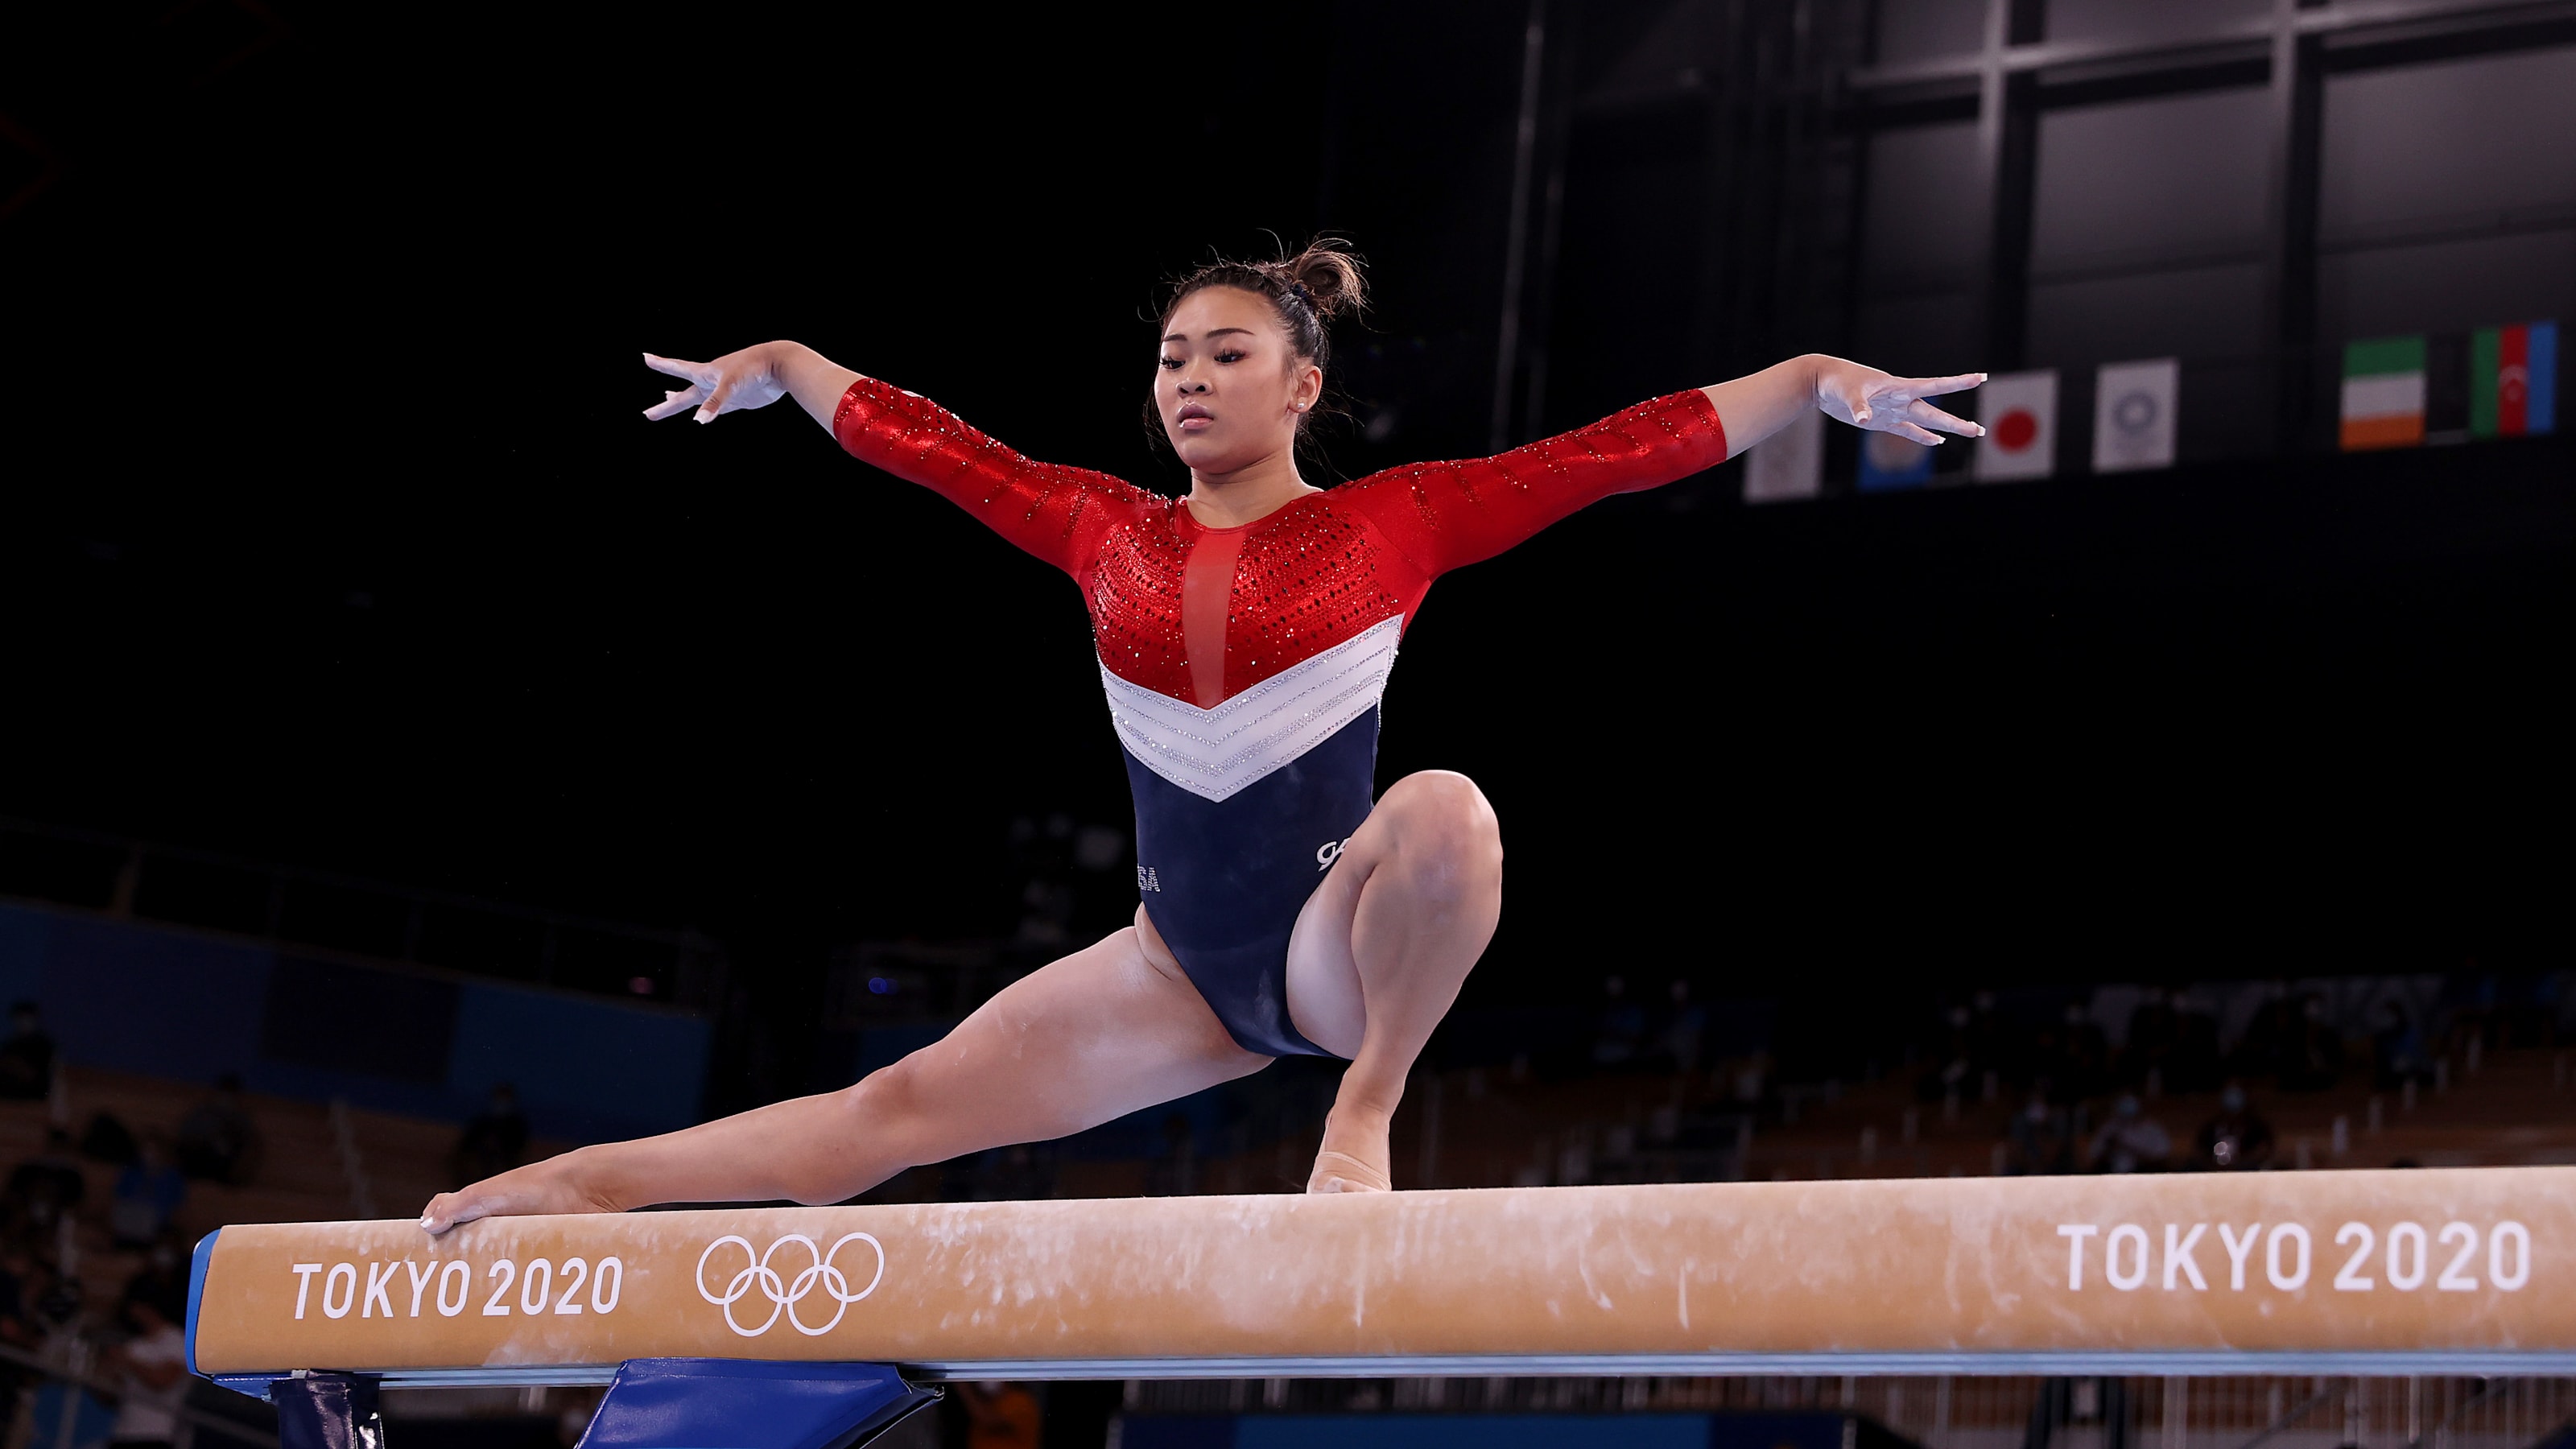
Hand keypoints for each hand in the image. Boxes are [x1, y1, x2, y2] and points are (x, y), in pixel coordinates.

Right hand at [642, 345, 790, 423]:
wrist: (778, 366)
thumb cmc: (752, 368)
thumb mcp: (730, 385)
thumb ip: (715, 403)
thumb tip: (699, 421)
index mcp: (705, 372)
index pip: (677, 368)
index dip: (662, 364)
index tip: (645, 358)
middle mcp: (711, 381)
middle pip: (683, 396)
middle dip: (666, 405)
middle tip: (647, 414)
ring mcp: (723, 391)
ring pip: (698, 400)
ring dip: (682, 401)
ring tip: (668, 398)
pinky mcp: (737, 400)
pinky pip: (718, 408)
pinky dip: (708, 411)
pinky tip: (703, 413)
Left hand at [1812, 358, 1985, 445]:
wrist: (1822, 382)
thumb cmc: (1837, 381)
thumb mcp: (1849, 392)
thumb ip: (1859, 406)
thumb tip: (1864, 418)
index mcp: (1899, 387)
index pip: (1935, 385)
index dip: (1958, 382)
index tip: (1980, 377)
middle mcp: (1901, 399)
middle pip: (1935, 412)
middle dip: (1957, 422)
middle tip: (1979, 430)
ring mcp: (1893, 410)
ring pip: (1926, 421)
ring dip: (1947, 428)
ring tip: (1970, 431)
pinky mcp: (1882, 421)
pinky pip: (1907, 430)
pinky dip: (1921, 436)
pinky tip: (1936, 441)